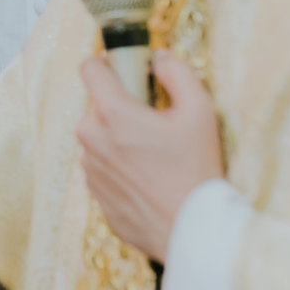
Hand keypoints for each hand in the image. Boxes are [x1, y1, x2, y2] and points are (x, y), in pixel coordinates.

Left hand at [77, 51, 224, 262]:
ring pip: (99, 138)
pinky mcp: (94, 192)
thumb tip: (159, 58)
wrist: (191, 231)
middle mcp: (91, 138)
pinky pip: (102, 166)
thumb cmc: (196, 170)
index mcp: (111, 113)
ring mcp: (89, 168)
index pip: (89, 68)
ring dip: (119, 139)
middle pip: (98, 106)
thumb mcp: (200, 113)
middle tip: (155, 124)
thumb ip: (177, 74)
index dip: (108, 64)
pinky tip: (148, 179)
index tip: (128, 72)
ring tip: (155, 157)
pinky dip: (119, 166)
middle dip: (122, 108)